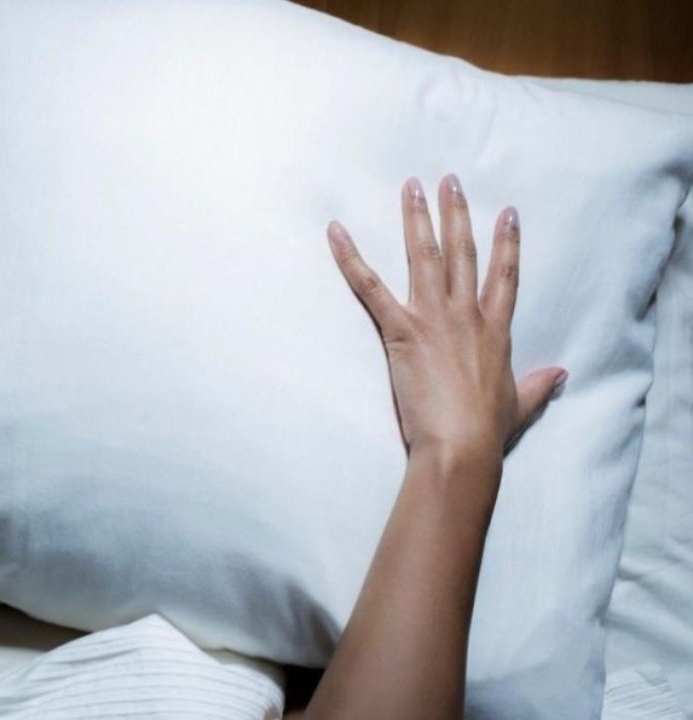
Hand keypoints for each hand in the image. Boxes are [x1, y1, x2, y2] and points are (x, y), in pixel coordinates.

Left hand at [326, 175, 566, 461]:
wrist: (462, 445)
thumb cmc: (488, 430)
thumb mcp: (520, 402)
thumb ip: (538, 383)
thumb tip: (560, 373)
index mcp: (495, 329)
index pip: (504, 275)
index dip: (507, 242)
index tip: (507, 212)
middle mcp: (466, 314)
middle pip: (462, 252)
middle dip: (455, 213)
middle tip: (448, 181)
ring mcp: (433, 318)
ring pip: (425, 256)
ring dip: (417, 219)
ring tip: (411, 187)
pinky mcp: (401, 330)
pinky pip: (369, 286)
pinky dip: (350, 258)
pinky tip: (336, 232)